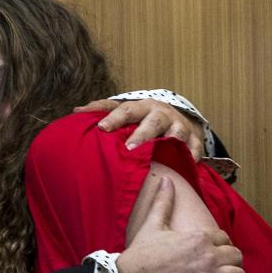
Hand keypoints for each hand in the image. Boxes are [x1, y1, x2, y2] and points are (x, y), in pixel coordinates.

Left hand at [74, 98, 205, 157]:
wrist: (176, 118)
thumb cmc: (143, 118)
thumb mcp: (125, 110)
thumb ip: (102, 110)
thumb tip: (76, 112)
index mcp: (142, 106)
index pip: (127, 109)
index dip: (115, 118)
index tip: (102, 128)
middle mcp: (162, 113)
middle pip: (153, 121)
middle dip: (143, 134)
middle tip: (130, 149)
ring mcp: (180, 126)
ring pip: (177, 133)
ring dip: (170, 143)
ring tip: (163, 154)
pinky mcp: (194, 140)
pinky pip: (195, 148)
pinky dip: (192, 156)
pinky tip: (187, 165)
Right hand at [114, 178, 256, 272]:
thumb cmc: (140, 254)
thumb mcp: (153, 224)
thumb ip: (164, 201)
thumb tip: (166, 180)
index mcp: (198, 237)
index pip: (224, 238)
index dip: (224, 245)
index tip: (220, 252)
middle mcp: (208, 256)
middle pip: (236, 257)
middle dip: (234, 262)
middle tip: (229, 269)